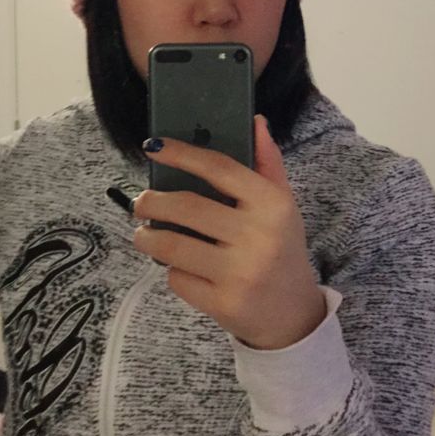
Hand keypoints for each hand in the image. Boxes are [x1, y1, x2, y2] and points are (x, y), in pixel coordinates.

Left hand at [133, 115, 325, 349]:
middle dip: (151, 202)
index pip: (219, 168)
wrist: (293, 315)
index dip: (181, 153)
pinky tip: (179, 267)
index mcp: (272, 205)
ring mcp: (240, 272)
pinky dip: (171, 271)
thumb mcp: (283, 206)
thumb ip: (268, 163)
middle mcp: (258, 236)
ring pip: (173, 245)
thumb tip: (256, 121)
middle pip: (187, 207)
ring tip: (144, 235)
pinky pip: (178, 279)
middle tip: (141, 203)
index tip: (153, 147)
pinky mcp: (223, 303)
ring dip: (147, 238)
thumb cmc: (282, 250)